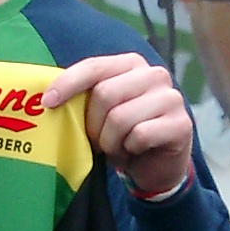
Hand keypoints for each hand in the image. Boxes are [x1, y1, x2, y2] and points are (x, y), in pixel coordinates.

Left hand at [42, 52, 192, 197]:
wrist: (157, 166)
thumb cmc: (124, 135)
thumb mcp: (102, 111)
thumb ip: (86, 97)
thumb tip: (48, 97)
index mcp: (132, 64)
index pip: (94, 67)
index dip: (68, 83)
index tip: (48, 102)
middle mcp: (154, 75)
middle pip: (105, 94)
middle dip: (93, 125)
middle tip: (97, 140)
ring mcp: (171, 98)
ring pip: (121, 118)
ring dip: (111, 141)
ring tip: (117, 147)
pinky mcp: (181, 123)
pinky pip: (140, 135)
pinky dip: (130, 149)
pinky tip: (135, 151)